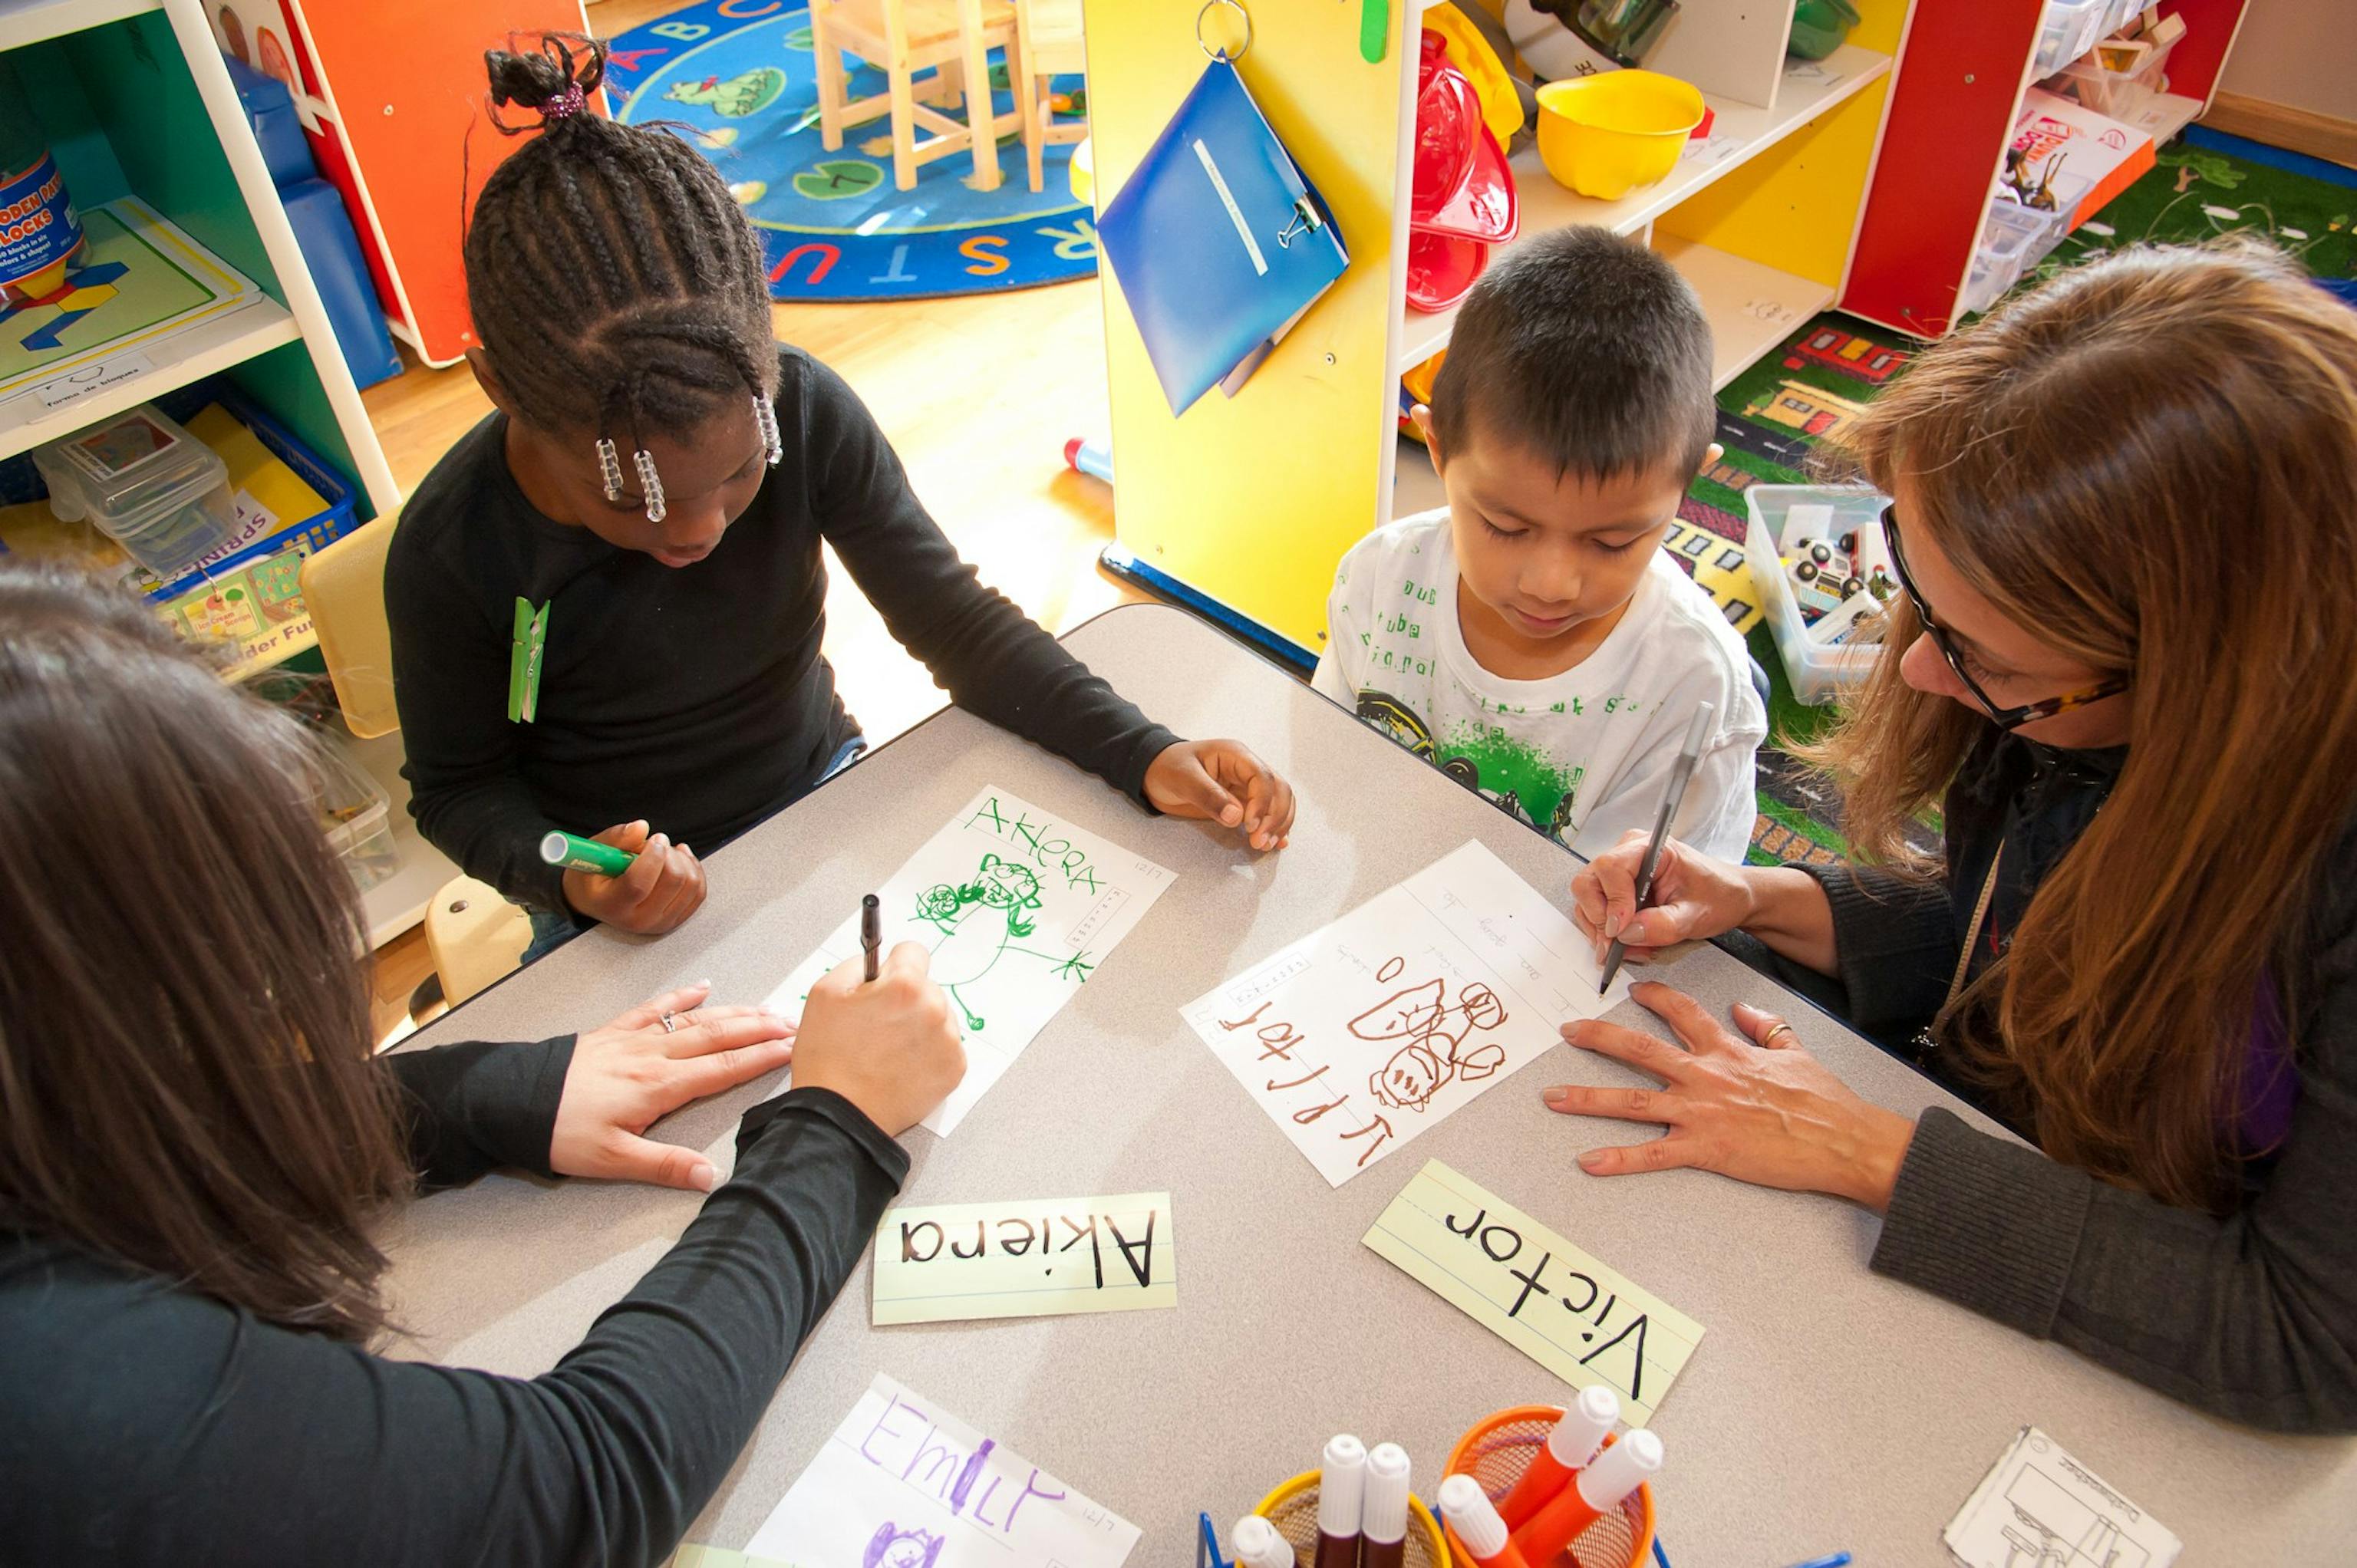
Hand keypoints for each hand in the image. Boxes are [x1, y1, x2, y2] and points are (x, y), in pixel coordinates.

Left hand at [551, 981, 797, 1189]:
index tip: (793, 1048)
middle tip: (794, 1022)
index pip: (722, 1069)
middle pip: (717, 1037)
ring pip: (693, 1020)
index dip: (760, 1058)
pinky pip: (655, 1008)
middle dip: (758, 1029)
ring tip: (766, 1009)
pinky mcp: (612, 1033)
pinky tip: (703, 989)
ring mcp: (633, 1039)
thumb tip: (712, 1176)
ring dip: (733, 1013)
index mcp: (658, 1087)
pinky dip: (681, 997)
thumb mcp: (613, 1160)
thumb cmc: (560, 1133)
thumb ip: (665, 1165)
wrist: (509, 1100)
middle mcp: (652, 1056)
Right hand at [562, 819, 706, 934]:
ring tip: (665, 852)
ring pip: (690, 885)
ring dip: (681, 860)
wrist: (598, 899)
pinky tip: (680, 858)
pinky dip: (693, 869)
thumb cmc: (596, 874)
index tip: (654, 839)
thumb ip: (617, 838)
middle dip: (669, 853)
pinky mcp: (676, 920)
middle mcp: (638, 920)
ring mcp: (660, 923)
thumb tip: (641, 827)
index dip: (653, 857)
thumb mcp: (596, 852)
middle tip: (655, 843)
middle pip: (672, 882)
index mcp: (612, 905)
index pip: (639, 884)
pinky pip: (699, 892)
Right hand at [787, 943, 965, 1136]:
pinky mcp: (954, 1068)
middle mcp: (935, 1008)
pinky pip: (944, 1046)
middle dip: (904, 998)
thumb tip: (878, 961)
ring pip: (937, 1016)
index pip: (913, 951)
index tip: (881, 985)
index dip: (892, 967)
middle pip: (926, 986)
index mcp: (905, 985)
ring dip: (918, 1025)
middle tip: (877, 1025)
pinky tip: (901, 1065)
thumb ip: (857, 964)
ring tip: (887, 1050)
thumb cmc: (829, 1058)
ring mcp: (948, 1041)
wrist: (840, 1116)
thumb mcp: (825, 993)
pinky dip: (927, 1052)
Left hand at [1144, 739, 1294, 849]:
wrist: (1154, 773)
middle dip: (1275, 817)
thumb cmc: (1167, 767)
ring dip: (1278, 823)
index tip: (1250, 826)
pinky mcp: (1244, 802)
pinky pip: (1268, 812)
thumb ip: (1209, 796)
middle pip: (1279, 789)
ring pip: (1279, 801)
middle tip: (1258, 842)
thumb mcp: (1183, 779)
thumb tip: (1236, 817)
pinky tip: (1277, 842)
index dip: (1262, 803)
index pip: (1262, 777)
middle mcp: (1247, 768)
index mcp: (1235, 755)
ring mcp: (1247, 786)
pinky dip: (1275, 827)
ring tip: (1264, 845)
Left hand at [1540, 981, 1915, 1209]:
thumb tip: (1745, 1009)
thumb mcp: (1795, 1051)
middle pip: (1639, 1048)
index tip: (1632, 990)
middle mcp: (1704, 1075)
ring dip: (1588, 1098)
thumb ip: (1767, 1027)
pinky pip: (1652, 1154)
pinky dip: (1618, 1159)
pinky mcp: (1705, 1149)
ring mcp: (1700, 1112)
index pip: (1682, 1012)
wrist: (1843, 1140)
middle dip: (1599, 1037)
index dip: (1654, 997)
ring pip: (1631, 1100)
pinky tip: (1588, 1161)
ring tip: (1553, 1096)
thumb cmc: (1824, 1101)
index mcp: (1726, 1050)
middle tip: (1568, 1030)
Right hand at [1570, 831, 1752, 965]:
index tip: (1621, 929)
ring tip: (1628, 946)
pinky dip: (1605, 931)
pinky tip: (1628, 941)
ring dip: (1601, 928)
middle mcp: (1628, 853)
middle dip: (1599, 917)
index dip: (1612, 901)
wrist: (1728, 897)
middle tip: (1617, 943)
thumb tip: (1627, 934)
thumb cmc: (1718, 895)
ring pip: (1587, 899)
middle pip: (1588, 882)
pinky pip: (1595, 910)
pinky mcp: (1616, 889)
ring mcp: (1619, 872)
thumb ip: (1663, 925)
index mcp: (1650, 847)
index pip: (1610, 867)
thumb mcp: (1696, 915)